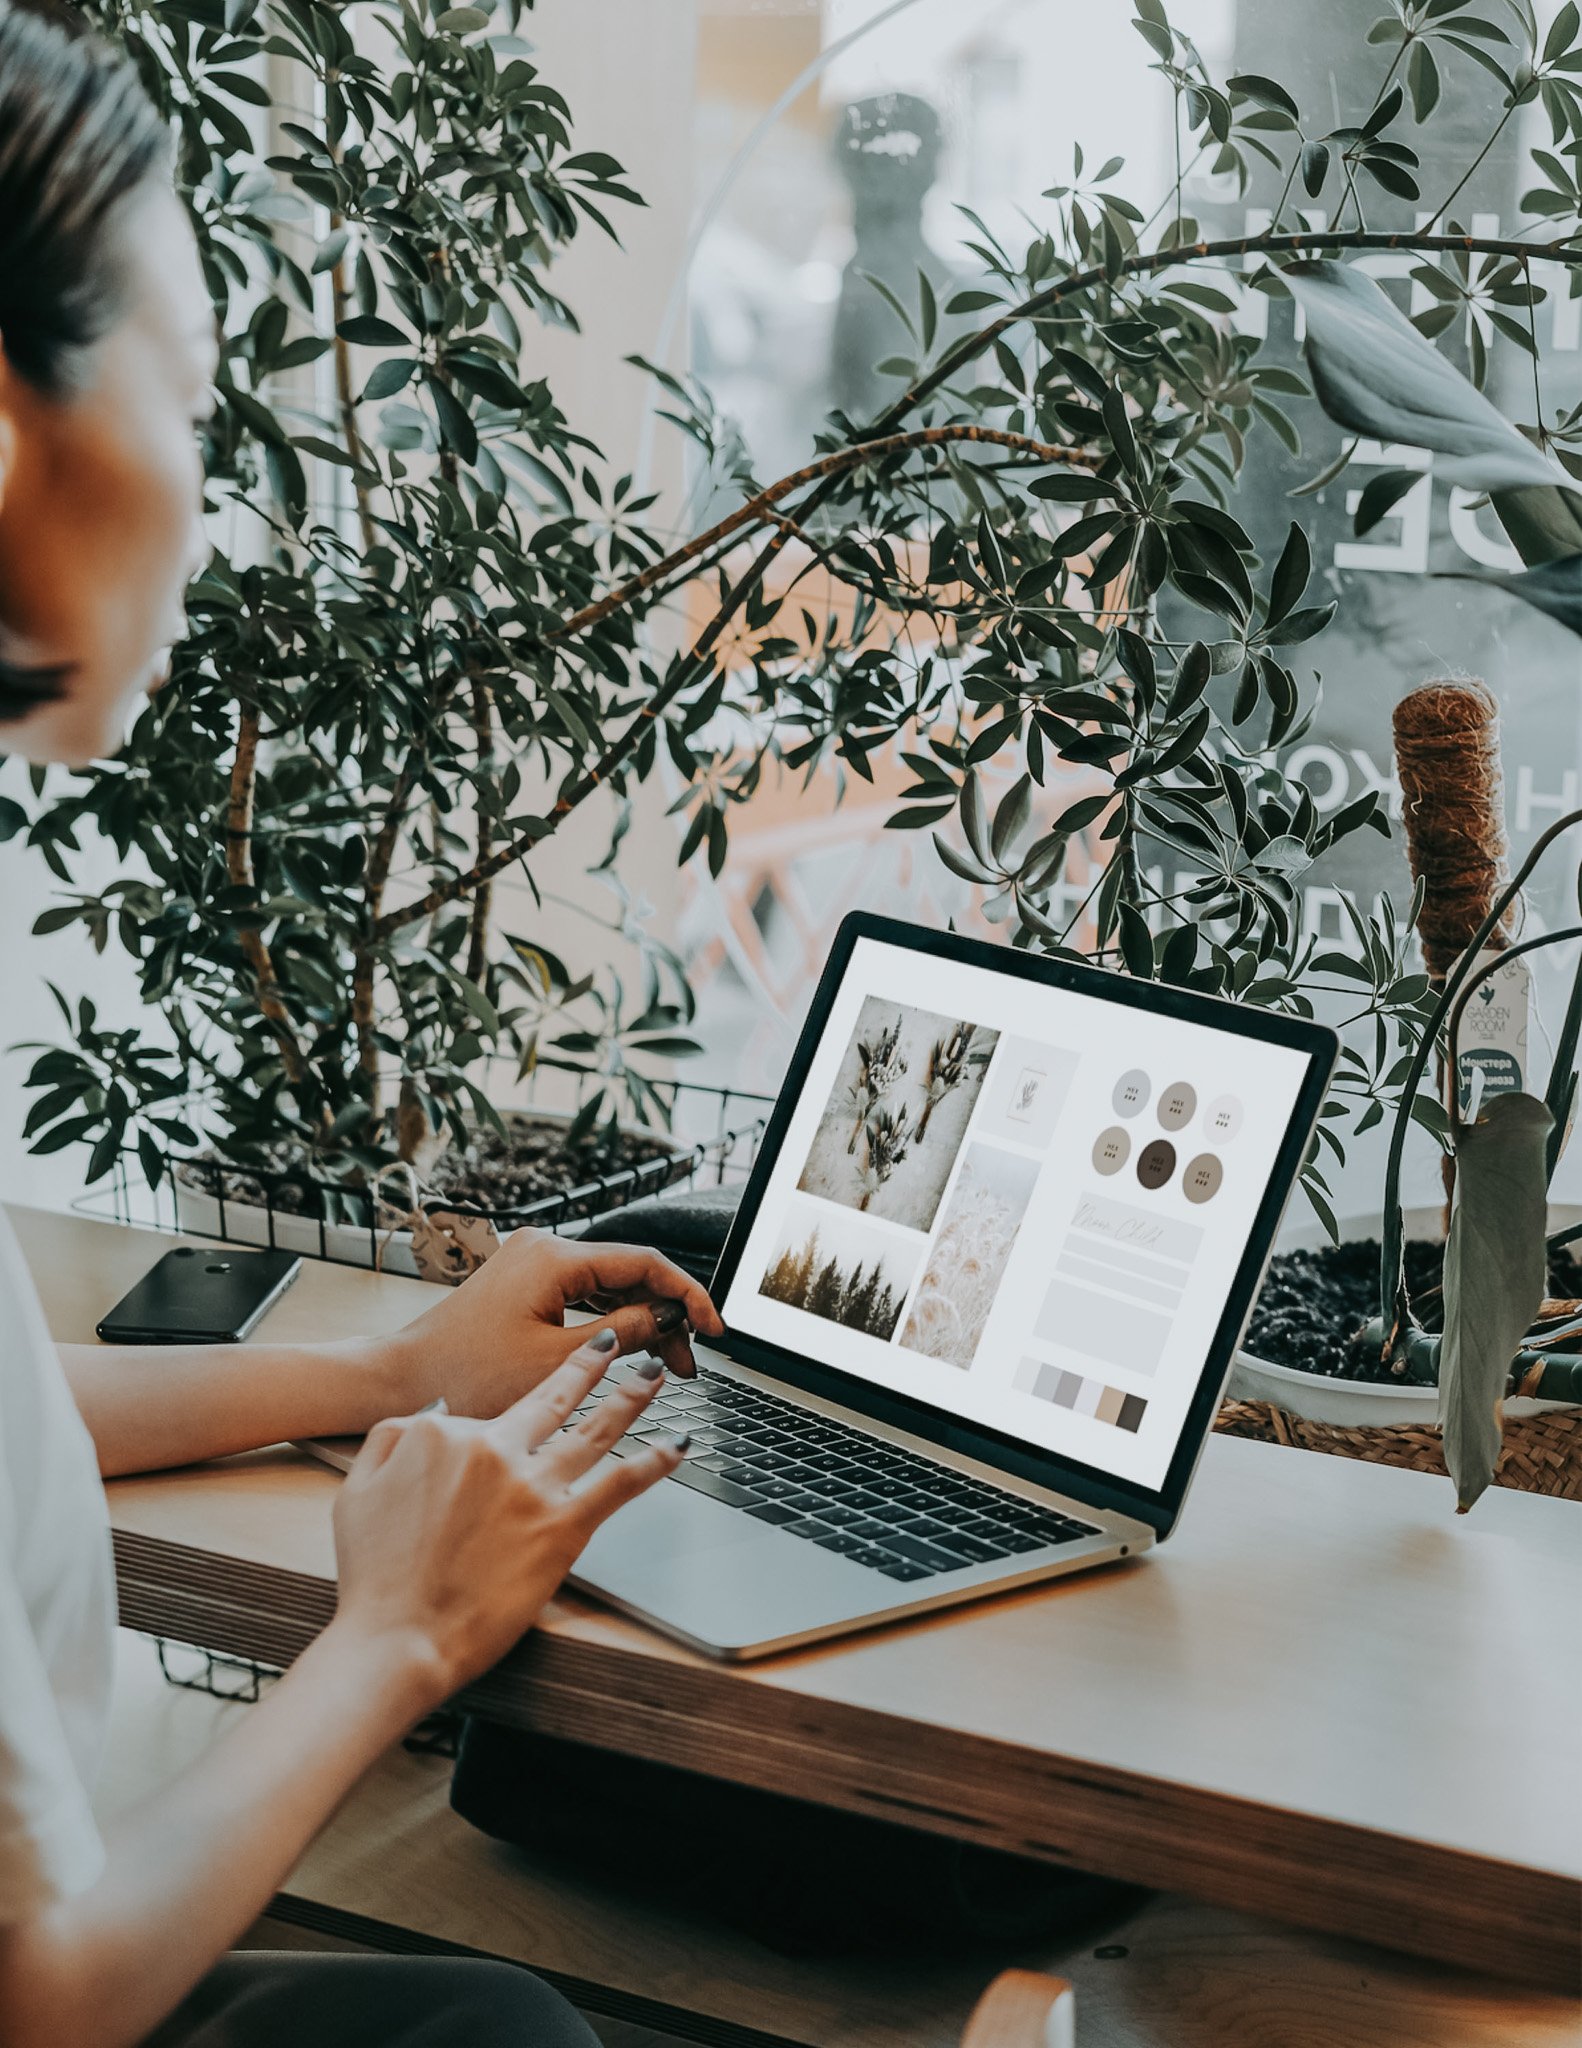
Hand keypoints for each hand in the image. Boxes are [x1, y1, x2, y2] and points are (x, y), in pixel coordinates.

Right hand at [331, 1330, 686, 1703]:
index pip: (487, 1414)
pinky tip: (678, 1446)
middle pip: (554, 1397)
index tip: (517, 1422)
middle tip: (613, 1346)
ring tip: (654, 1375)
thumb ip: (392, 1438)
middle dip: (590, 1365)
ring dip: (630, 1397)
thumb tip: (434, 1413)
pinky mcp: (563, 1527)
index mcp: (445, 1434)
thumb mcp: (358, 1489)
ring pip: (596, 1429)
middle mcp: (495, 1449)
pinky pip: (619, 1484)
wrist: (397, 1638)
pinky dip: (654, 1462)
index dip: (500, 1426)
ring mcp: (533, 1486)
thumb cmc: (375, 1576)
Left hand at [381, 1230, 724, 1417]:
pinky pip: (583, 1296)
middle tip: (689, 1363)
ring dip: (640, 1323)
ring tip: (667, 1366)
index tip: (714, 1328)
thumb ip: (622, 1335)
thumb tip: (667, 1320)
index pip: (644, 1263)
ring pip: (609, 1287)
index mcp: (555, 1257)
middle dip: (665, 1317)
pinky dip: (610, 1324)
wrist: (401, 1380)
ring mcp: (533, 1265)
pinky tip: (630, 1354)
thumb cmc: (465, 1375)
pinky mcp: (525, 1286)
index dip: (686, 1295)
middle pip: (629, 1273)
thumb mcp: (556, 1363)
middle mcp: (545, 1249)